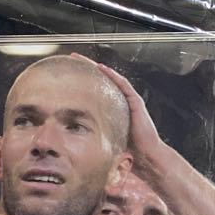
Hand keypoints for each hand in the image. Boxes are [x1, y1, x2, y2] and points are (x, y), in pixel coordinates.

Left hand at [74, 54, 169, 179]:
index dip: (83, 80)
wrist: (146, 155)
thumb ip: (93, 132)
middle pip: (103, 80)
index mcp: (112, 108)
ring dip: (98, 67)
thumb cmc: (127, 149)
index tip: (68, 72)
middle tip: (73, 58)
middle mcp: (120, 101)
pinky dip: (113, 75)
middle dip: (88, 68)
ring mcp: (129, 100)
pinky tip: (102, 68)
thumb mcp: (105, 137)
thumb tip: (71, 136)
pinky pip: (123, 85)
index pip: (95, 89)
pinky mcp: (135, 102)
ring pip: (112, 78)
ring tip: (84, 60)